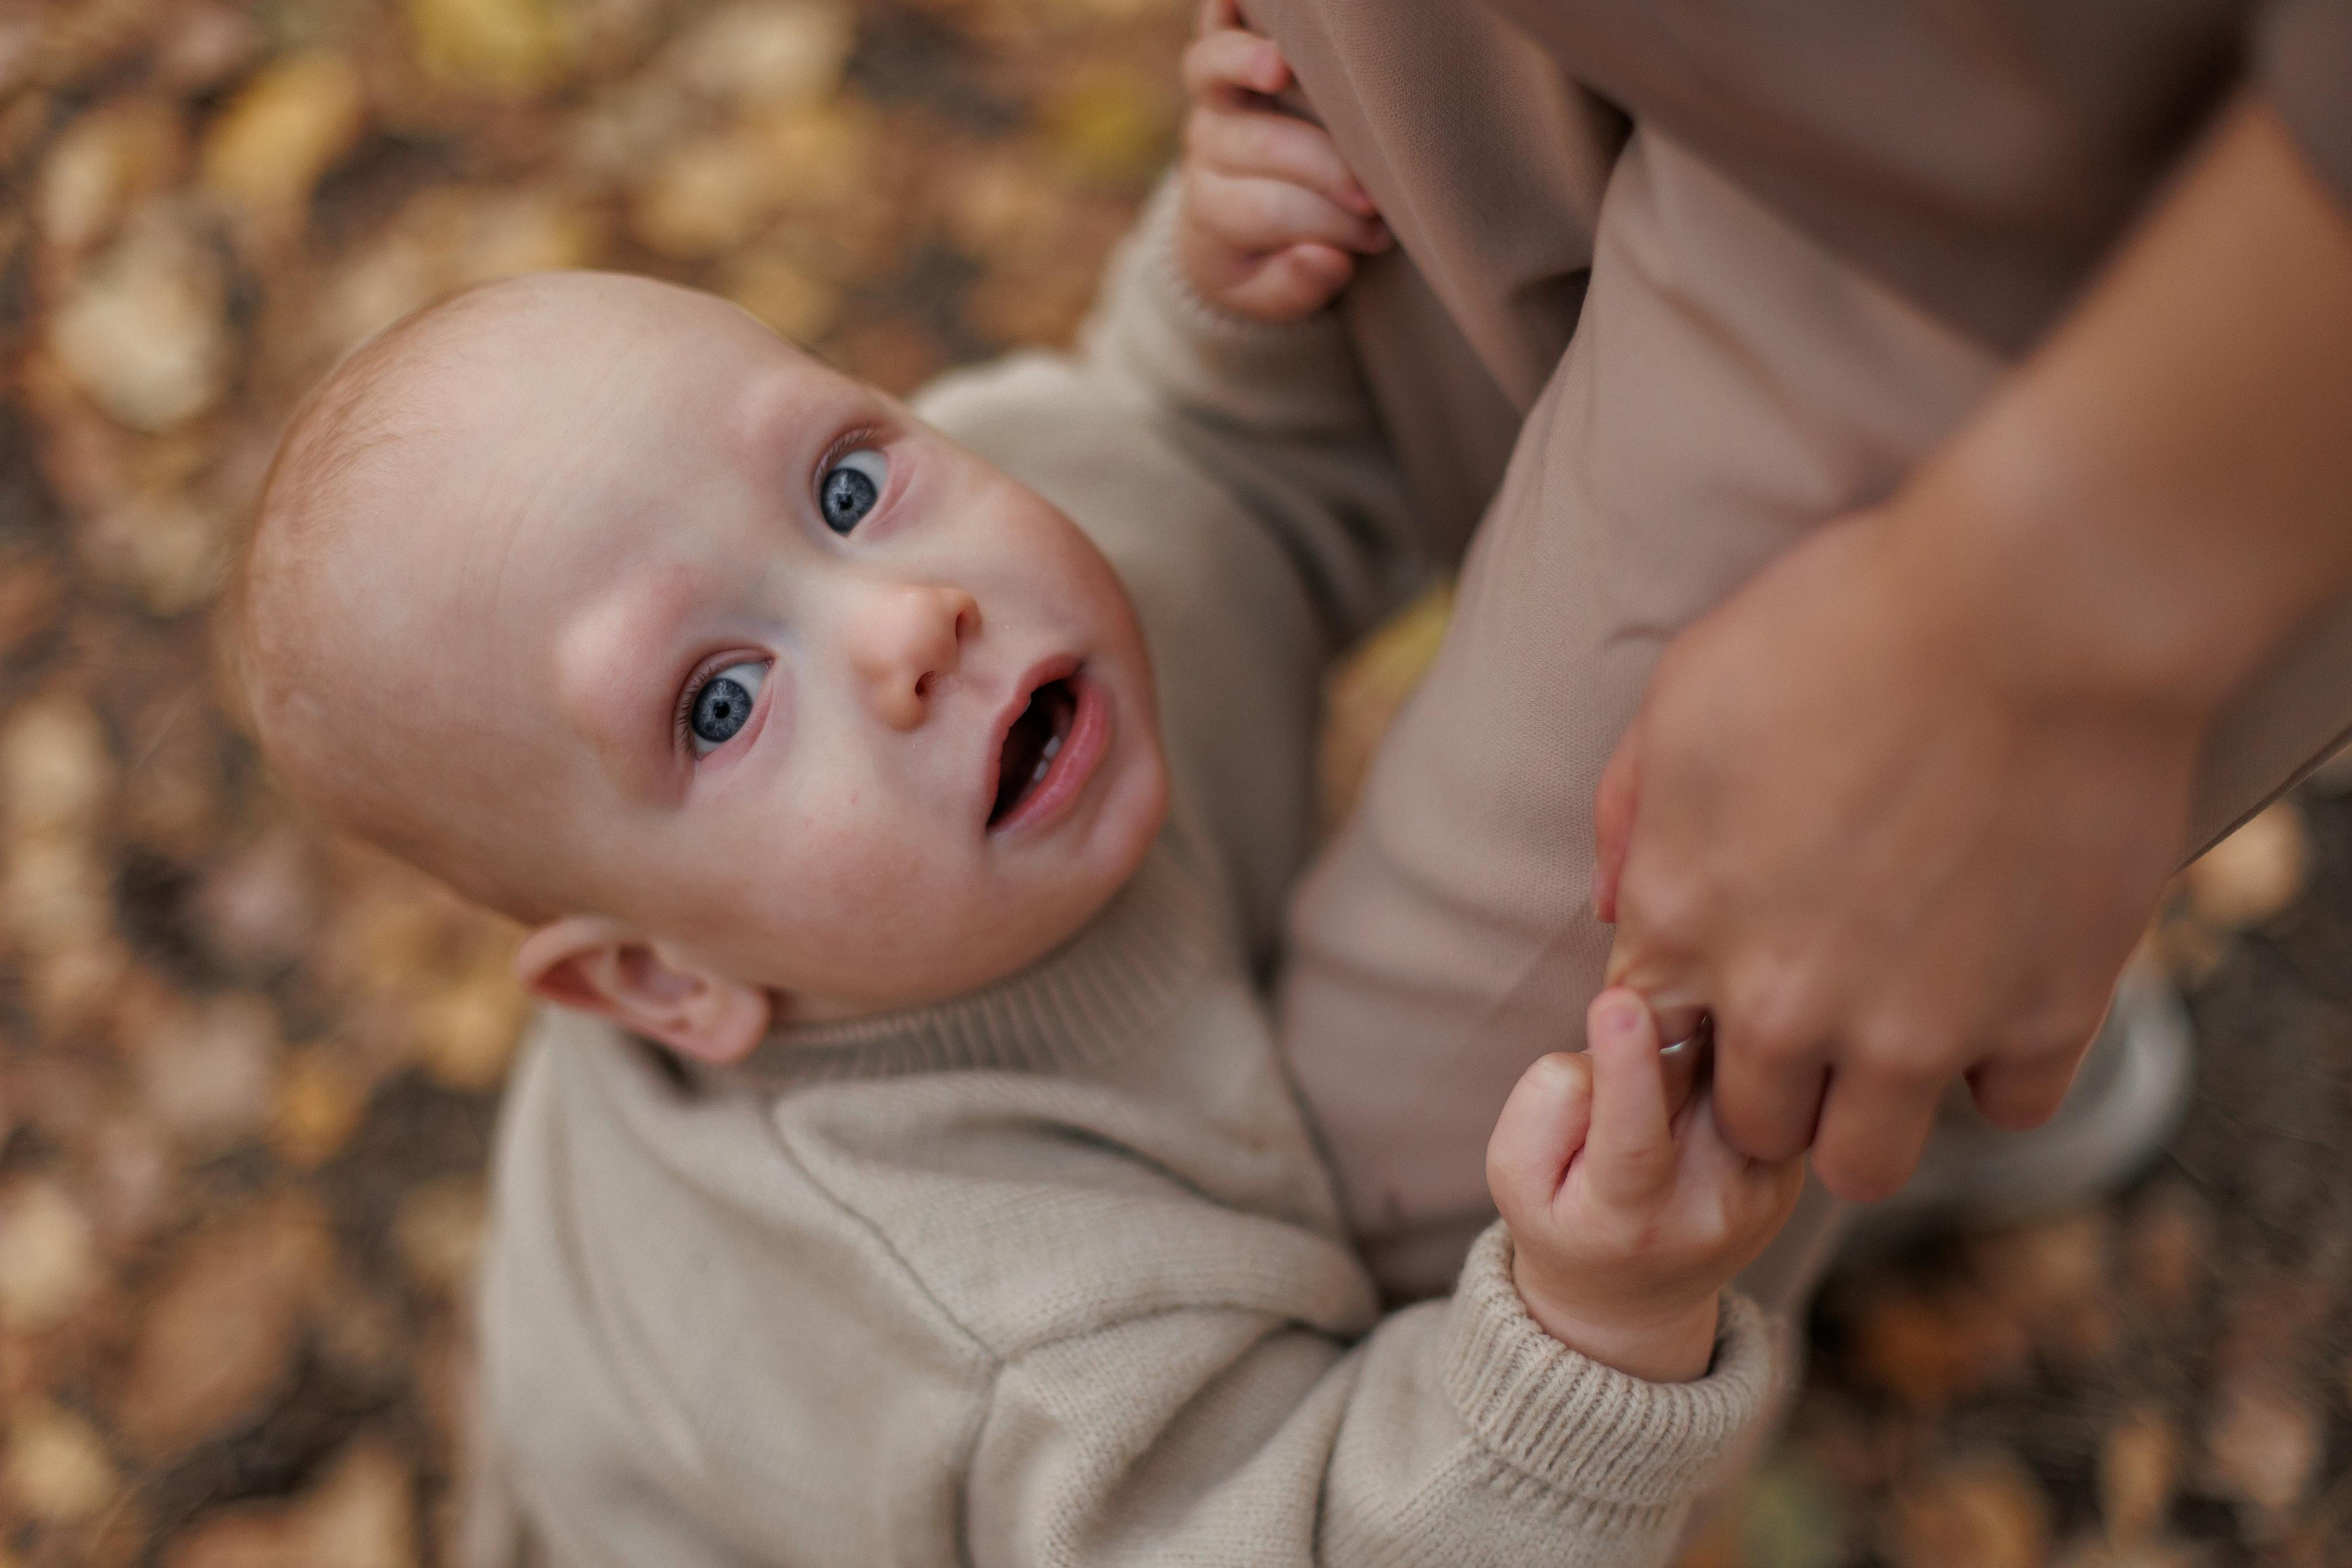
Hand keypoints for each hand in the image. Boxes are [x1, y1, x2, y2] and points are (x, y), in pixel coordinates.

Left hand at [1176, 0, 1389, 322]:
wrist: (1220, 232)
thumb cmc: (1263, 263)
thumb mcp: (1268, 297)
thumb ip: (1295, 287)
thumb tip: (1328, 259)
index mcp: (1214, 211)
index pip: (1271, 209)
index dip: (1325, 223)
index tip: (1376, 239)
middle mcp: (1206, 148)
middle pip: (1261, 146)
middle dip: (1325, 167)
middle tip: (1377, 198)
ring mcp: (1211, 99)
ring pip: (1214, 71)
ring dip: (1253, 64)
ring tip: (1280, 69)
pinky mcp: (1219, 60)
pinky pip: (1212, 25)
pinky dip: (1228, 5)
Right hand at [1487, 989, 1804, 1381]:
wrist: (1638, 1298)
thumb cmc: (1561, 1220)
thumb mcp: (1515, 1177)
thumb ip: (1548, 1102)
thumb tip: (1623, 1031)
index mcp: (1629, 1221)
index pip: (1630, 1140)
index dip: (1625, 1069)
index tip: (1617, 1002)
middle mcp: (1711, 1211)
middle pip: (1680, 1077)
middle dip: (1645, 1051)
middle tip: (1616, 1091)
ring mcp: (1765, 1190)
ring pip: (1725, 1069)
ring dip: (1685, 1061)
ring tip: (1659, 1109)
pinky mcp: (1793, 1168)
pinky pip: (1755, 1082)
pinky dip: (1715, 1079)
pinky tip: (1693, 1117)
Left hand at [1591, 509, 2201, 1202]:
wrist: (2037, 601)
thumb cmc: (1848, 619)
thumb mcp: (1686, 687)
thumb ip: (1630, 812)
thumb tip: (1609, 900)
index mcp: (1683, 922)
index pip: (1646, 1042)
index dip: (1686, 1019)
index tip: (1731, 982)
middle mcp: (1782, 1001)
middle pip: (1750, 1119)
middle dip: (1773, 1078)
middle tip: (1824, 1007)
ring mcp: (1913, 1028)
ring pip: (1862, 1162)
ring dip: (1868, 1110)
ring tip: (1899, 1030)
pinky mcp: (2042, 1020)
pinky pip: (2007, 1109)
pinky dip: (2001, 1067)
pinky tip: (2000, 994)